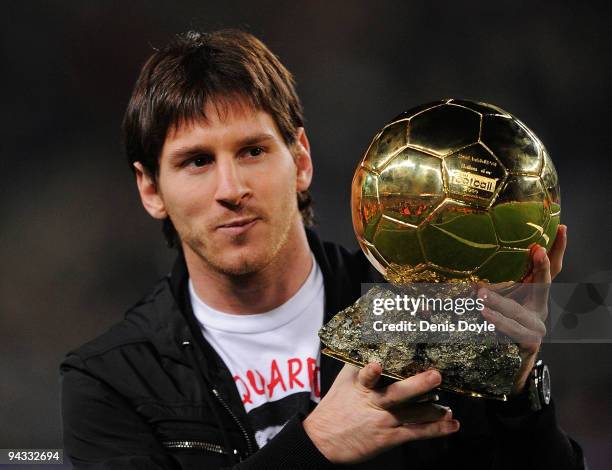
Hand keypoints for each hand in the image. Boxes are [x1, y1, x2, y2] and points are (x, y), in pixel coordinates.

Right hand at [303, 363, 458, 463]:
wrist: (324, 440)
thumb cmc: (336, 406)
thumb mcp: (344, 380)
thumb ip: (359, 361)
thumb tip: (370, 338)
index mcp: (360, 386)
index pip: (367, 375)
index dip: (372, 370)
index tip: (377, 364)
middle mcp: (374, 402)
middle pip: (397, 393)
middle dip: (417, 385)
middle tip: (435, 375)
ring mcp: (383, 420)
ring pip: (412, 413)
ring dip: (433, 410)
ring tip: (449, 407)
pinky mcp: (389, 437)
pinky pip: (416, 432)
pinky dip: (435, 430)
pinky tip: (451, 425)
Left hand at [478, 225, 567, 394]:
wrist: (508, 365)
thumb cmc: (501, 326)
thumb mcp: (499, 300)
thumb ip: (491, 283)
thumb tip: (468, 265)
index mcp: (535, 294)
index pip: (551, 268)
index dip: (558, 249)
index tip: (561, 229)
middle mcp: (539, 308)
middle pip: (544, 285)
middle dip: (540, 267)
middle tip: (536, 250)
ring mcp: (536, 327)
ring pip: (519, 312)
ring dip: (500, 303)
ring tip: (481, 295)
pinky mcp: (528, 344)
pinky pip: (512, 332)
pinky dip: (498, 324)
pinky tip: (485, 317)